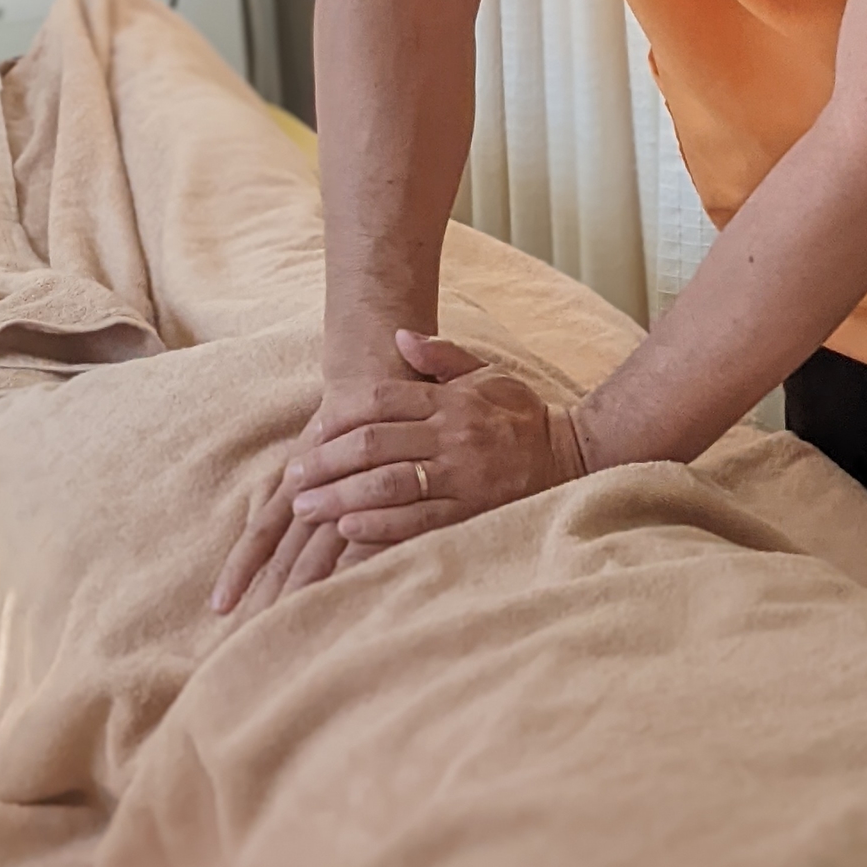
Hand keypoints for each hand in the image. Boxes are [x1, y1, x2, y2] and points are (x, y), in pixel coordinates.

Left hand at [211, 331, 585, 613]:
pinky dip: (380, 526)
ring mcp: (463, 476)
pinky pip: (419, 521)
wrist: (574, 455)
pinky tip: (348, 529)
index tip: (310, 434)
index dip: (339, 417)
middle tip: (292, 478)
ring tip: (306, 508)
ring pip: (389, 485)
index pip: (382, 401)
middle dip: (326, 462)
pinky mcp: (473, 512)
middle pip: (375, 444)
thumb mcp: (487, 374)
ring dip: (341, 496)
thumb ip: (441, 356)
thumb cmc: (521, 415)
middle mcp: (453, 434)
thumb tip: (398, 337)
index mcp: (451, 400)